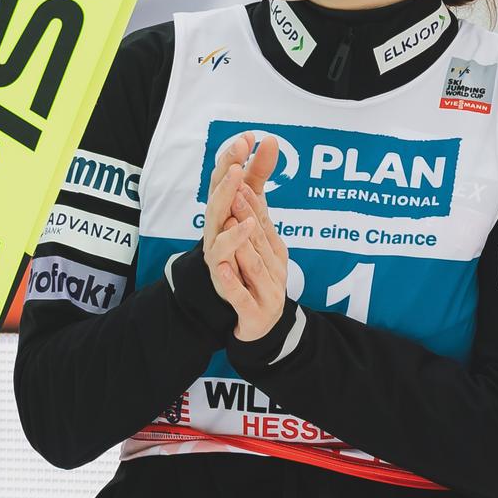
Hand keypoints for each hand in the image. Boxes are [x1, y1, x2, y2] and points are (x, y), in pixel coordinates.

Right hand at [202, 130, 277, 262]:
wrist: (239, 284)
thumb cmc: (242, 237)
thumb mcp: (253, 201)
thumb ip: (258, 173)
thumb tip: (270, 140)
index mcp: (223, 203)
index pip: (224, 176)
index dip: (233, 156)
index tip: (248, 137)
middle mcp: (215, 219)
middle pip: (217, 190)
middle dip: (227, 170)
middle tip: (239, 151)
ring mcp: (214, 240)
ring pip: (215, 216)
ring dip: (225, 195)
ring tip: (238, 178)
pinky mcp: (220, 265)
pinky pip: (223, 250)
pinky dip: (232, 237)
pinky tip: (246, 223)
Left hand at [208, 177, 287, 341]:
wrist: (262, 327)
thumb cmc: (258, 281)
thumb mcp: (258, 249)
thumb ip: (254, 219)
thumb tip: (245, 183)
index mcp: (272, 249)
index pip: (261, 219)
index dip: (251, 196)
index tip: (240, 170)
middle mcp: (273, 267)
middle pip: (258, 238)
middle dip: (248, 212)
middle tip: (237, 187)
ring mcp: (266, 290)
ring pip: (253, 264)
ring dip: (243, 243)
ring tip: (231, 222)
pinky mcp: (254, 312)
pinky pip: (242, 296)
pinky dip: (233, 282)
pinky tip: (223, 268)